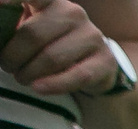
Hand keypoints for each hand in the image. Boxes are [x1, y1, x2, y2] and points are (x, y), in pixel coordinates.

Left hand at [3, 0, 124, 95]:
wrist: (92, 64)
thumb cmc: (51, 44)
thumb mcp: (31, 28)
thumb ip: (12, 27)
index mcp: (50, 1)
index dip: (9, 0)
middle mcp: (73, 13)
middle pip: (33, 35)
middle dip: (13, 55)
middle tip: (7, 66)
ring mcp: (92, 36)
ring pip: (52, 58)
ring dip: (29, 73)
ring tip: (22, 78)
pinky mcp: (105, 61)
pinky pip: (76, 76)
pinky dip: (53, 85)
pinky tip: (38, 88)